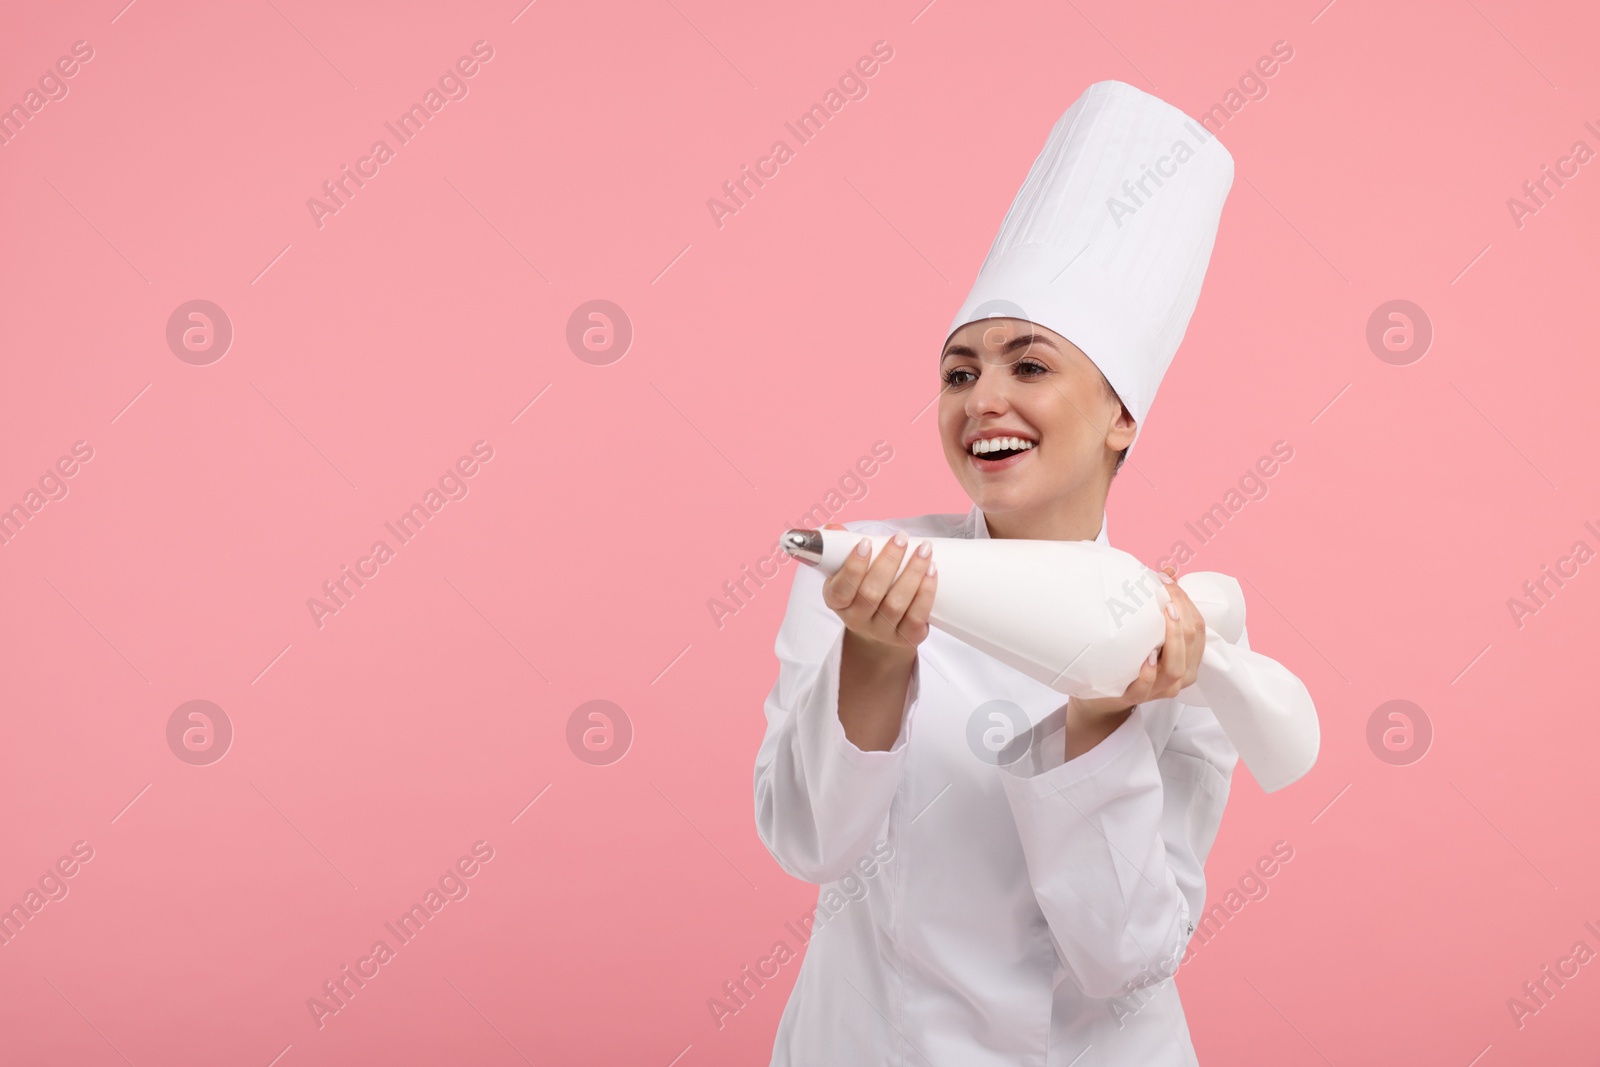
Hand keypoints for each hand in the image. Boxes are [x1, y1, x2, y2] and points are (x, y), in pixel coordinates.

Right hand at [819, 523, 936, 664]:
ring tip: (924, 550)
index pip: (841, 589)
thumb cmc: (863, 592)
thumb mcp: (847, 574)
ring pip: (896, 604)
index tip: (866, 542)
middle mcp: (856, 620)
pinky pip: (917, 617)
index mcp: (837, 602)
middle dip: (888, 562)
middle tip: (902, 538)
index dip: (853, 567)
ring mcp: (882, 631)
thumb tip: (834, 529)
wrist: (879, 631)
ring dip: (912, 573)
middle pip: (871, 593)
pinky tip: (932, 571)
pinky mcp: (906, 638)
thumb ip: (841, 549)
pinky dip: (926, 592)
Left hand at [1070, 566, 1206, 721]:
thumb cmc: (1131, 659)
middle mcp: (1179, 676)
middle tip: (1165, 590)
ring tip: (1165, 615)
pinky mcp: (1134, 697)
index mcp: (1187, 658)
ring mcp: (1158, 689)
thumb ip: (1161, 604)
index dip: (1187, 602)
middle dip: (1182, 613)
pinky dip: (1148, 672)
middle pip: (1192, 643)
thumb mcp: (1148, 630)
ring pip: (1176, 668)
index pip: (1198, 628)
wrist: (1104, 693)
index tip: (1169, 581)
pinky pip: (1147, 687)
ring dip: (1173, 640)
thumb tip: (1168, 571)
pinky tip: (1146, 657)